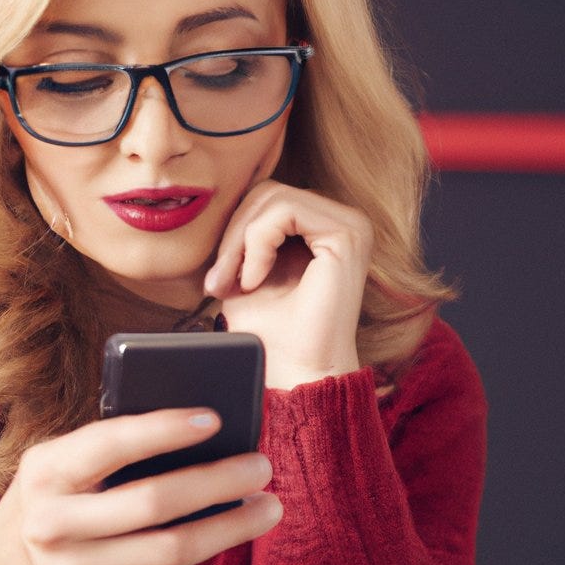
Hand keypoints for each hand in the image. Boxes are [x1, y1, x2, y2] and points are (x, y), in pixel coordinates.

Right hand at [0, 409, 280, 564]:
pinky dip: (210, 547)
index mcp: (46, 469)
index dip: (164, 429)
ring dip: (230, 525)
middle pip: (152, 502)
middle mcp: (54, 522)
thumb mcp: (65, 462)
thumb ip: (115, 450)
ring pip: (170, 548)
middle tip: (261, 464)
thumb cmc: (58, 494)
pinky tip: (238, 527)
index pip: (111, 442)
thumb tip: (207, 432)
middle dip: (216, 481)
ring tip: (269, 504)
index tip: (214, 418)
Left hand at [203, 181, 372, 389]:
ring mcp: (351, 225)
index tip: (216, 278)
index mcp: (324, 227)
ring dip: (241, 241)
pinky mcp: (347, 234)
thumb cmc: (273, 333)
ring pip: (274, 197)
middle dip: (233, 234)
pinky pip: (285, 210)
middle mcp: (344, 221)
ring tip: (237, 282)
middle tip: (219, 280)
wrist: (295, 372)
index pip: (268, 198)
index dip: (234, 231)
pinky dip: (257, 243)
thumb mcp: (246, 273)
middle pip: (268, 191)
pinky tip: (254, 280)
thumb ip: (241, 236)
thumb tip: (212, 204)